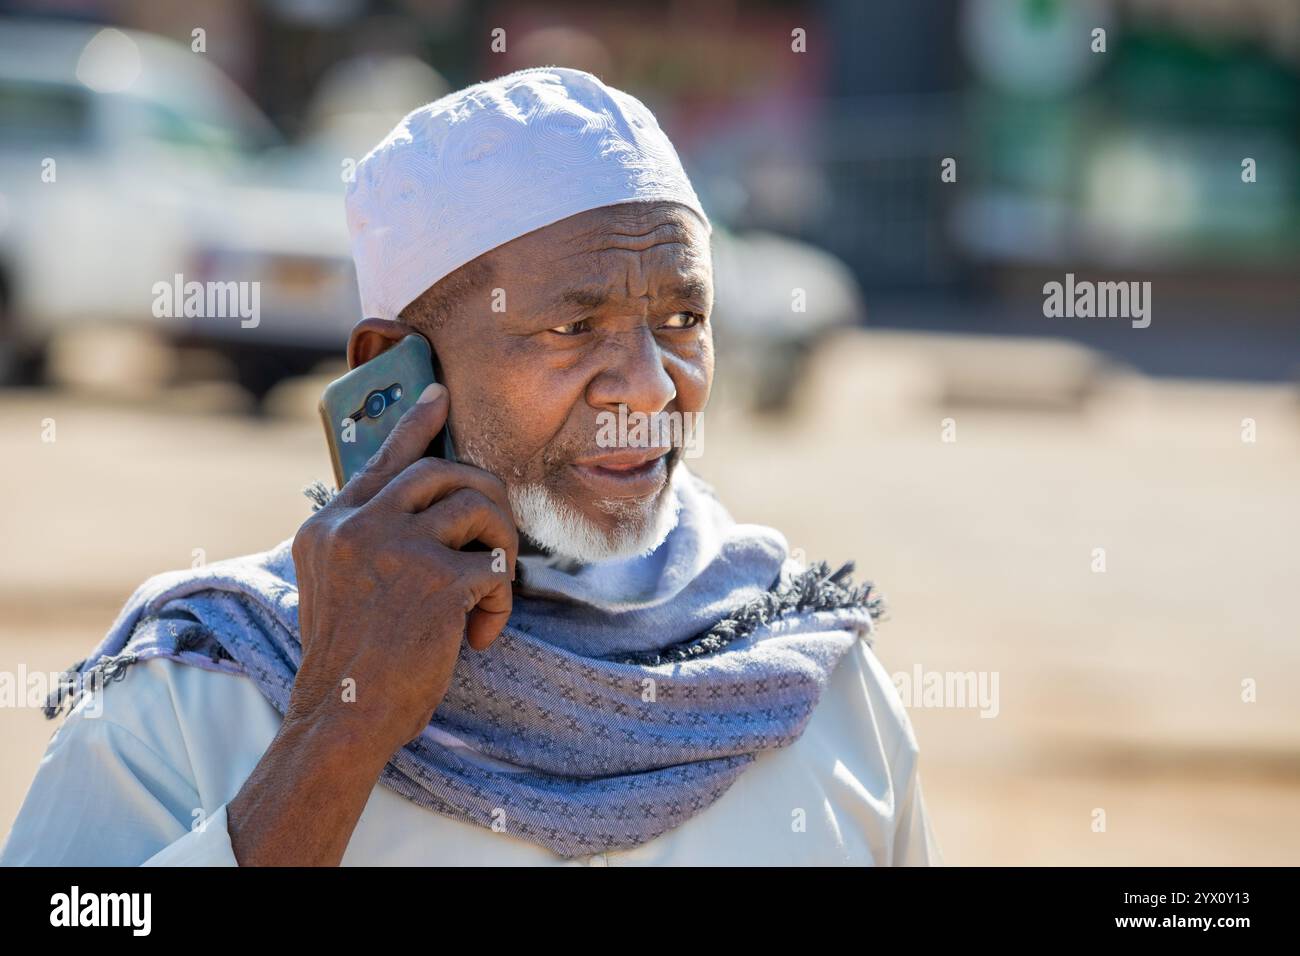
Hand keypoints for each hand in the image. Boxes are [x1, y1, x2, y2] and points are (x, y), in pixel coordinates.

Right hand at [288, 381, 517, 752]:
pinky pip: (496, 568)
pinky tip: (479, 634)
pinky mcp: (435, 580)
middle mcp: (358, 524)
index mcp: (331, 524)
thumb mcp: (340, 584)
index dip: (416, 424)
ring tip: (486, 594)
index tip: (439, 394)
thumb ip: (370, 539)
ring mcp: (396, 548)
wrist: (343, 715)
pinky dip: (499, 604)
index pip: (382, 459)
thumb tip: (434, 502)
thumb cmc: (353, 659)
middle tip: (496, 538)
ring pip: (478, 507)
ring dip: (499, 549)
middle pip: (443, 472)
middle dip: (485, 499)